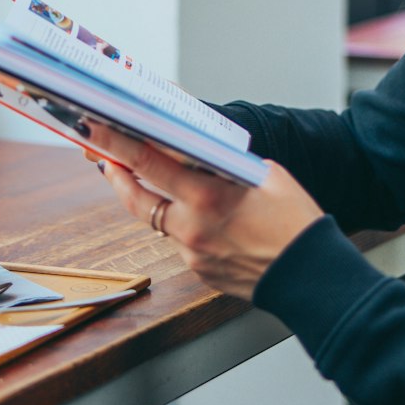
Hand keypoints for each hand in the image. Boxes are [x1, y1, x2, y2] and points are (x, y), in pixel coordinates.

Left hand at [85, 122, 322, 301]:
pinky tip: (198, 217)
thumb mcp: (265, 176)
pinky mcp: (198, 271)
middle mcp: (192, 226)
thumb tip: (201, 151)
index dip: (116, 144)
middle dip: (115, 173)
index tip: (94, 128)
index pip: (148, 163)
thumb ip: (226, 162)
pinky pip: (180, 241)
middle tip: (103, 155)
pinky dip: (182, 224)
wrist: (310, 277)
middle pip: (136, 197)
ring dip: (150, 199)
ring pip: (157, 219)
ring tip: (144, 179)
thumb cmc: (295, 221)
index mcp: (207, 195)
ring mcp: (191, 253)